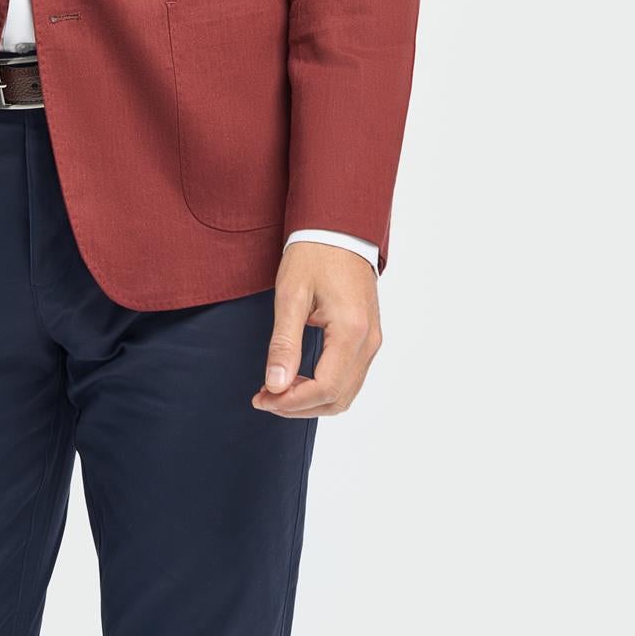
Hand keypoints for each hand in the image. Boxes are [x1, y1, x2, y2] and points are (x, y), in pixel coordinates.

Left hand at [252, 241, 381, 416]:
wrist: (338, 229)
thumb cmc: (314, 255)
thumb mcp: (291, 295)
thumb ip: (284, 343)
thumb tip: (275, 385)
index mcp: (351, 331)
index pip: (325, 388)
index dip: (291, 402)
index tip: (262, 398)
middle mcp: (368, 341)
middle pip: (337, 398)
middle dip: (299, 406)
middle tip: (264, 398)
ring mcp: (371, 340)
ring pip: (345, 393)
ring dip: (311, 401)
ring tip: (276, 391)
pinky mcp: (367, 337)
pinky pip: (350, 377)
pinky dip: (324, 388)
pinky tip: (298, 379)